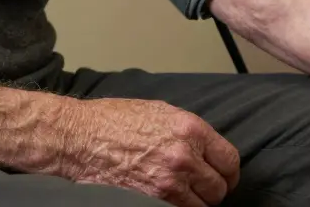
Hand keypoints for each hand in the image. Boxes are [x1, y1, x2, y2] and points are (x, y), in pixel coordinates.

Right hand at [55, 97, 240, 206]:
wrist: (80, 137)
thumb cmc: (115, 120)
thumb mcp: (162, 112)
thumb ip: (190, 132)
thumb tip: (208, 148)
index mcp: (191, 130)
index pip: (230, 160)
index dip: (229, 172)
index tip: (225, 176)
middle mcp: (184, 157)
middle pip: (218, 187)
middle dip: (214, 189)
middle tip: (205, 188)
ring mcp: (168, 182)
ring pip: (202, 205)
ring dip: (198, 202)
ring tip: (188, 196)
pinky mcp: (150, 199)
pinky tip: (172, 201)